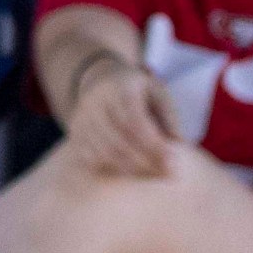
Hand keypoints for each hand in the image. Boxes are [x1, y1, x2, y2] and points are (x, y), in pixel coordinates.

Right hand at [59, 54, 179, 178]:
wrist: (100, 78)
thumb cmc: (137, 90)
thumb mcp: (157, 92)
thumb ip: (169, 118)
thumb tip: (177, 146)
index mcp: (120, 88)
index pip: (134, 121)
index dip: (153, 145)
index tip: (173, 161)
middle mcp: (96, 102)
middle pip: (117, 141)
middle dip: (144, 162)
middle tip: (166, 173)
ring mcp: (82, 118)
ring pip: (103, 152)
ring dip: (130, 169)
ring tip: (151, 174)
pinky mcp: (75, 133)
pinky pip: (90, 158)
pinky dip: (110, 168)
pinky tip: (129, 170)